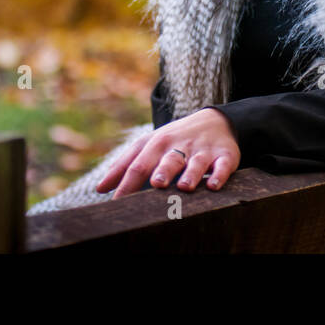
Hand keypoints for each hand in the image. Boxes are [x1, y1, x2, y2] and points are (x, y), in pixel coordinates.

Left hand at [95, 107, 239, 199]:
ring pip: (196, 162)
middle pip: (168, 159)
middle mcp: (179, 146)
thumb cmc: (174, 140)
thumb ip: (125, 166)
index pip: (139, 164)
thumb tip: (100, 188)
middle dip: (162, 171)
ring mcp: (203, 151)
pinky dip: (219, 174)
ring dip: (190, 174)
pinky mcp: (224, 155)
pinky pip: (223, 165)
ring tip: (184, 187)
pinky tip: (213, 185)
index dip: (128, 183)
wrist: (214, 121)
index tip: (117, 203)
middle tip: (156, 184)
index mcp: (157, 144)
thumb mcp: (149, 146)